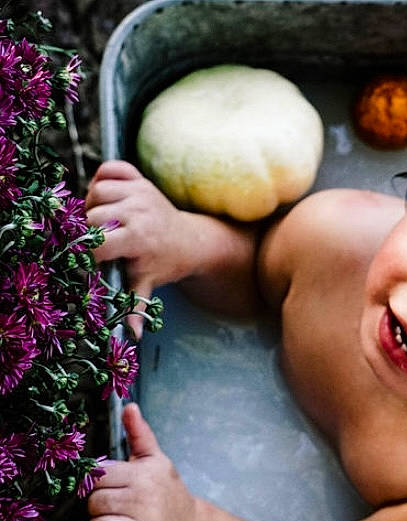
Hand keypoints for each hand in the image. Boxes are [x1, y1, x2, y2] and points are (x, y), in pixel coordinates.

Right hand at [86, 161, 191, 337]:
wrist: (191, 241)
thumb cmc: (164, 264)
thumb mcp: (148, 283)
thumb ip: (135, 307)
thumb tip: (132, 336)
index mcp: (139, 238)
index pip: (96, 241)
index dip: (86, 252)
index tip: (87, 259)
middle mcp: (139, 211)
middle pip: (91, 215)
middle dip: (86, 230)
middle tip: (95, 242)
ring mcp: (140, 192)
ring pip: (97, 189)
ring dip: (92, 204)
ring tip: (102, 222)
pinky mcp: (140, 179)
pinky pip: (111, 168)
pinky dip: (103, 177)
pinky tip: (106, 197)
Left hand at [87, 403, 195, 520]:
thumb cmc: (164, 490)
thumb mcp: (155, 460)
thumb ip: (139, 433)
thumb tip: (129, 406)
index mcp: (144, 476)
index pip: (97, 477)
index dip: (101, 484)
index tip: (116, 488)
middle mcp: (145, 502)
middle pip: (93, 504)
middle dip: (101, 507)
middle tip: (120, 508)